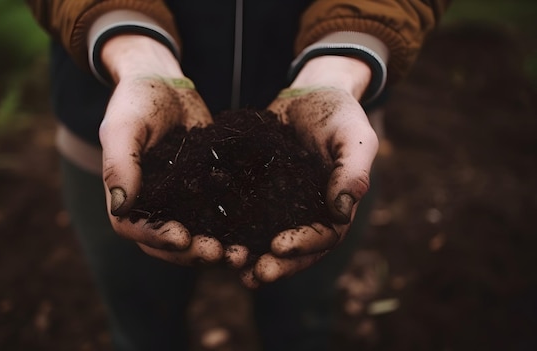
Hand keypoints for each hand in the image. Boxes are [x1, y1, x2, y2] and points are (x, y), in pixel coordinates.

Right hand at [98, 35, 231, 264]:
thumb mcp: (126, 126)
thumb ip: (119, 164)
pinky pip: (217, 219)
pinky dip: (233, 232)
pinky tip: (255, 235)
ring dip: (215, 251)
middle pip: (166, 244)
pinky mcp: (206, 194)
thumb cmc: (139, 100)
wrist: (167, 85)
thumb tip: (120, 208)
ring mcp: (180, 203)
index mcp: (127, 195)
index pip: (134, 229)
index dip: (156, 238)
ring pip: (195, 239)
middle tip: (219, 254)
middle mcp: (152, 206)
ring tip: (241, 255)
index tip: (183, 239)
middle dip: (192, 253)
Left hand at [241, 56, 378, 287]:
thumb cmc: (339, 115)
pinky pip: (242, 216)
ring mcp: (279, 207)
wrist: (309, 95)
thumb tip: (341, 212)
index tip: (279, 247)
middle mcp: (306, 215)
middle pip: (294, 250)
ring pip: (265, 239)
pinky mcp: (254, 193)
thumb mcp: (354, 137)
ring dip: (250, 256)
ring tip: (230, 265)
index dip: (303, 246)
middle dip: (276, 264)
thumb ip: (353, 171)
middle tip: (254, 274)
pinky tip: (212, 237)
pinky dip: (231, 230)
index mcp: (334, 209)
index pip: (324, 237)